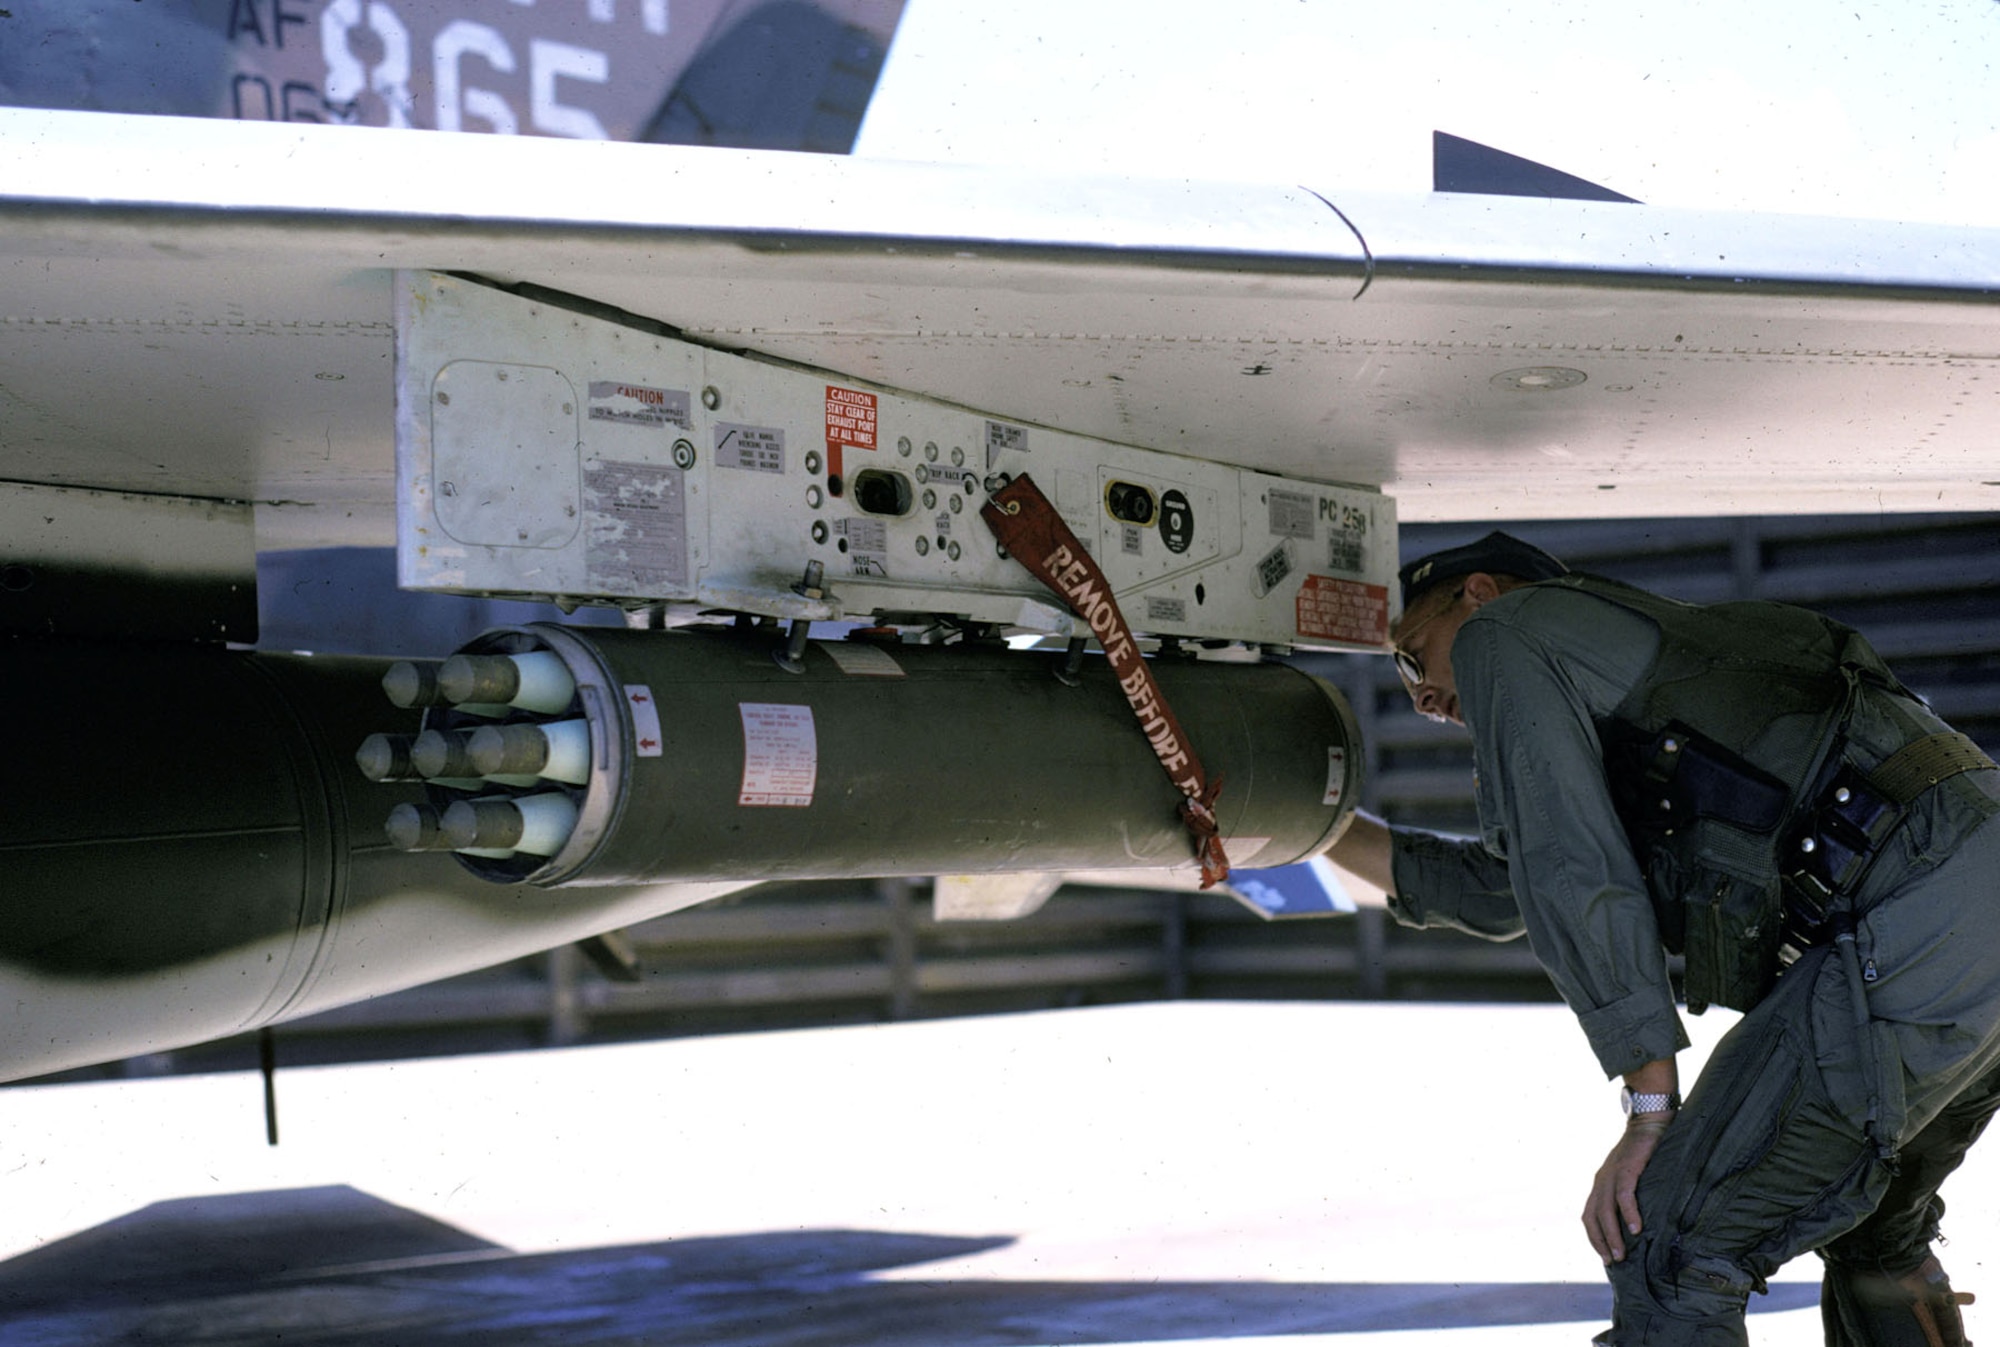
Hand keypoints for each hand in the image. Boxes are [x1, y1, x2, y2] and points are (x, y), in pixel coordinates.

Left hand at [1584, 1116, 1670, 1264]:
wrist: (1648, 1122)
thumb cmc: (1644, 1153)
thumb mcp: (1632, 1176)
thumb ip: (1630, 1195)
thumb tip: (1640, 1224)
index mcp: (1601, 1184)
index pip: (1589, 1216)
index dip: (1594, 1237)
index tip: (1605, 1257)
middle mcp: (1601, 1180)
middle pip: (1592, 1217)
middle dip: (1600, 1242)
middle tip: (1612, 1262)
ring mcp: (1612, 1174)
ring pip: (1605, 1211)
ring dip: (1612, 1235)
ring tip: (1621, 1255)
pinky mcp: (1627, 1169)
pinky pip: (1624, 1195)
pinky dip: (1628, 1214)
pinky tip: (1636, 1229)